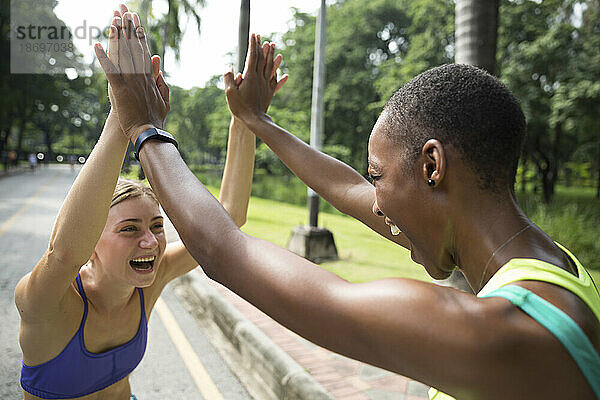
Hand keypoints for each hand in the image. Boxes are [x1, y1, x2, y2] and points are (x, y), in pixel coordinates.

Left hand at [94, 8, 168, 141]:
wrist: (148, 132)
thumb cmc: (154, 117)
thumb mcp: (163, 96)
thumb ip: (160, 78)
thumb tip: (157, 59)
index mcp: (150, 75)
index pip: (143, 48)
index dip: (138, 32)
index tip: (135, 18)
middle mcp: (140, 73)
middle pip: (133, 45)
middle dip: (127, 26)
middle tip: (123, 8)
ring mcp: (130, 80)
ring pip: (122, 53)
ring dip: (116, 35)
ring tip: (112, 18)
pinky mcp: (119, 88)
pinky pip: (109, 70)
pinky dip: (102, 58)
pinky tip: (96, 45)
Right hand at [224, 34, 287, 120]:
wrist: (255, 121)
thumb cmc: (240, 107)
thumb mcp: (229, 93)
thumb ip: (229, 78)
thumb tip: (229, 66)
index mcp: (250, 77)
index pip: (252, 56)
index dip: (253, 45)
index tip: (253, 35)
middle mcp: (260, 78)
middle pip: (262, 59)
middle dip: (261, 47)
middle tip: (261, 37)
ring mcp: (266, 85)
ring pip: (270, 67)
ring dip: (271, 56)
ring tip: (273, 46)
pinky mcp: (269, 92)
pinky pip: (275, 81)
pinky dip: (279, 74)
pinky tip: (284, 73)